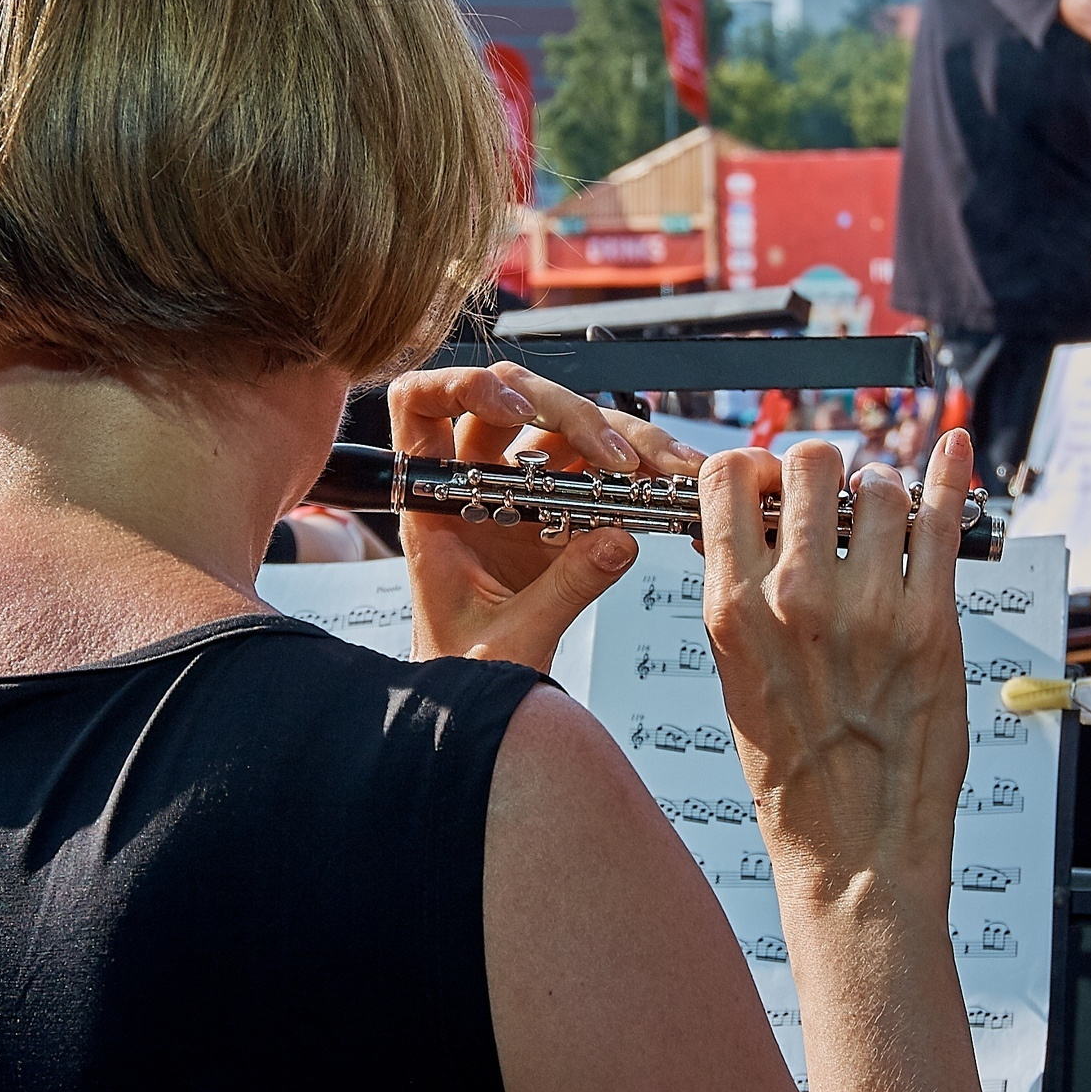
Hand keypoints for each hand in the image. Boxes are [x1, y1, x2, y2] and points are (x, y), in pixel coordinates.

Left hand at [389, 362, 703, 670]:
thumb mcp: (511, 640)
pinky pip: (597, 473)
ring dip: (620, 440)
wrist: (477, 705)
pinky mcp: (558, 515)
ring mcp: (519, 496)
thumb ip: (564, 590)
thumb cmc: (465, 674)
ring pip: (565, 432)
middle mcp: (474, 487)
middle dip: (573, 413)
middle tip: (619, 455)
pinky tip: (670, 482)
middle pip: (515, 404)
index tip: (515, 410)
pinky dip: (637, 474)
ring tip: (667, 467)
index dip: (462, 386)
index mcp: (433, 506)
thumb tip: (618, 539)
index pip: (421, 405)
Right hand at [700, 431, 974, 901]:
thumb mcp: (735, 681)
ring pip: (878, 486)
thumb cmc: (795, 777)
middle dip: (821, 468)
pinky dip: (949, 475)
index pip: (727, 480)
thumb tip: (745, 527)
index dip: (753, 466)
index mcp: (733, 611)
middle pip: (809, 463)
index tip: (770, 479)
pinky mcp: (933, 625)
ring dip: (881, 488)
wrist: (854, 851)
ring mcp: (870, 610)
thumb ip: (740, 599)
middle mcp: (797, 601)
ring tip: (883, 516)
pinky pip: (942, 522)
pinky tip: (952, 450)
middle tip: (832, 495)